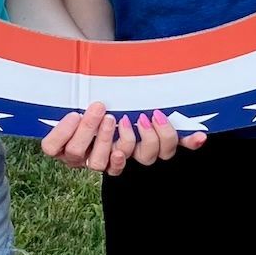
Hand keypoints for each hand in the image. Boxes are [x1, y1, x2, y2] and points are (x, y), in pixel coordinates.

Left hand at [40, 103, 205, 175]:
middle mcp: (107, 160)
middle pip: (119, 161)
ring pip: (87, 159)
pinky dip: (63, 131)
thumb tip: (202, 137)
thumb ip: (170, 125)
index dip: (155, 140)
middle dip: (121, 139)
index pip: (153, 156)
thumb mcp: (140, 109)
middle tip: (119, 116)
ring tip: (98, 110)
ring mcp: (80, 157)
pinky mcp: (57, 148)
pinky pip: (54, 148)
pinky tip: (72, 113)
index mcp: (132, 152)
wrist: (78, 92)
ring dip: (94, 133)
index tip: (153, 116)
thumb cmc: (116, 102)